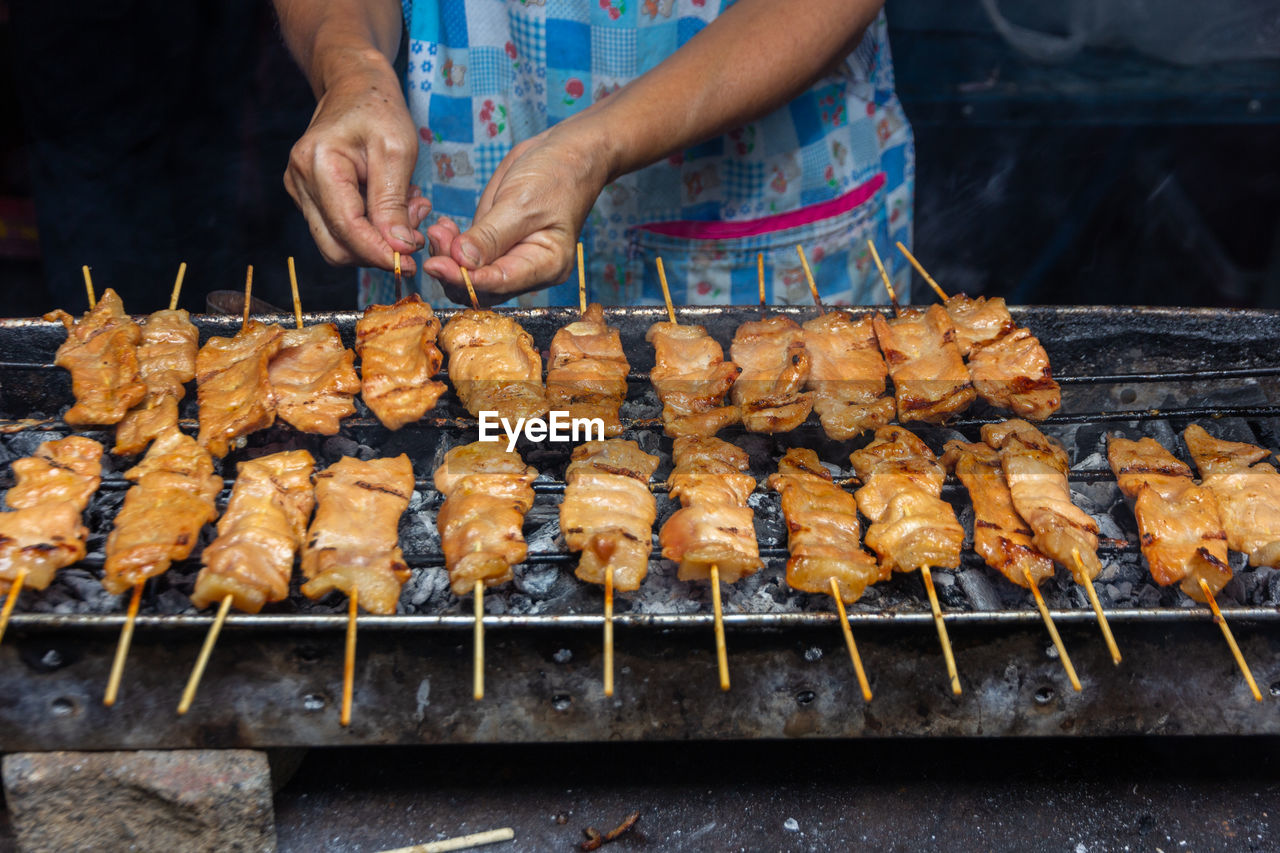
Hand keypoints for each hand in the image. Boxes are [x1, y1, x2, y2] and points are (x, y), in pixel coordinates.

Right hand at [284, 51, 430, 272]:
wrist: (355, 86)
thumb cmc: (379, 110)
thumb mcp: (397, 151)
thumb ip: (394, 203)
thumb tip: (399, 249)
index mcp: (318, 164)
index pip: (348, 230)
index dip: (381, 253)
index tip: (413, 262)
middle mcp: (299, 180)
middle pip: (337, 247)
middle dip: (379, 251)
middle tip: (417, 232)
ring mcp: (299, 190)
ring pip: (337, 244)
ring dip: (377, 241)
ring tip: (408, 212)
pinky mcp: (308, 196)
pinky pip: (338, 230)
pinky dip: (369, 229)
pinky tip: (391, 207)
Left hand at [423, 118, 611, 305]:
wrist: (566, 154)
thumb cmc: (556, 176)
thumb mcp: (522, 203)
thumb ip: (491, 235)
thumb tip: (461, 261)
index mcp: (546, 265)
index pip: (500, 283)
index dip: (466, 279)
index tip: (436, 265)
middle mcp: (529, 269)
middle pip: (483, 288)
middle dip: (453, 269)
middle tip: (434, 239)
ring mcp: (511, 258)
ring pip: (471, 275)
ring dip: (448, 258)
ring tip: (438, 230)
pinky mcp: (496, 245)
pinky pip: (469, 258)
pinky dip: (451, 247)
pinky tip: (443, 229)